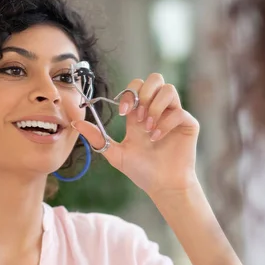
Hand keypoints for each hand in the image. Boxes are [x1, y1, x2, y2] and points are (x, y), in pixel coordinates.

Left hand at [72, 74, 199, 199]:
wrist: (162, 186)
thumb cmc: (141, 171)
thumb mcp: (115, 154)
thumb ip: (97, 138)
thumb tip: (76, 123)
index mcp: (140, 113)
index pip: (137, 87)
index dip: (129, 93)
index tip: (123, 112)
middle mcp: (157, 110)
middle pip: (155, 79)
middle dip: (144, 92)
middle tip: (137, 114)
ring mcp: (174, 115)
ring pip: (169, 89)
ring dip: (155, 107)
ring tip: (148, 127)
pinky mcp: (188, 124)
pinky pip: (179, 111)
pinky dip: (165, 123)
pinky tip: (156, 138)